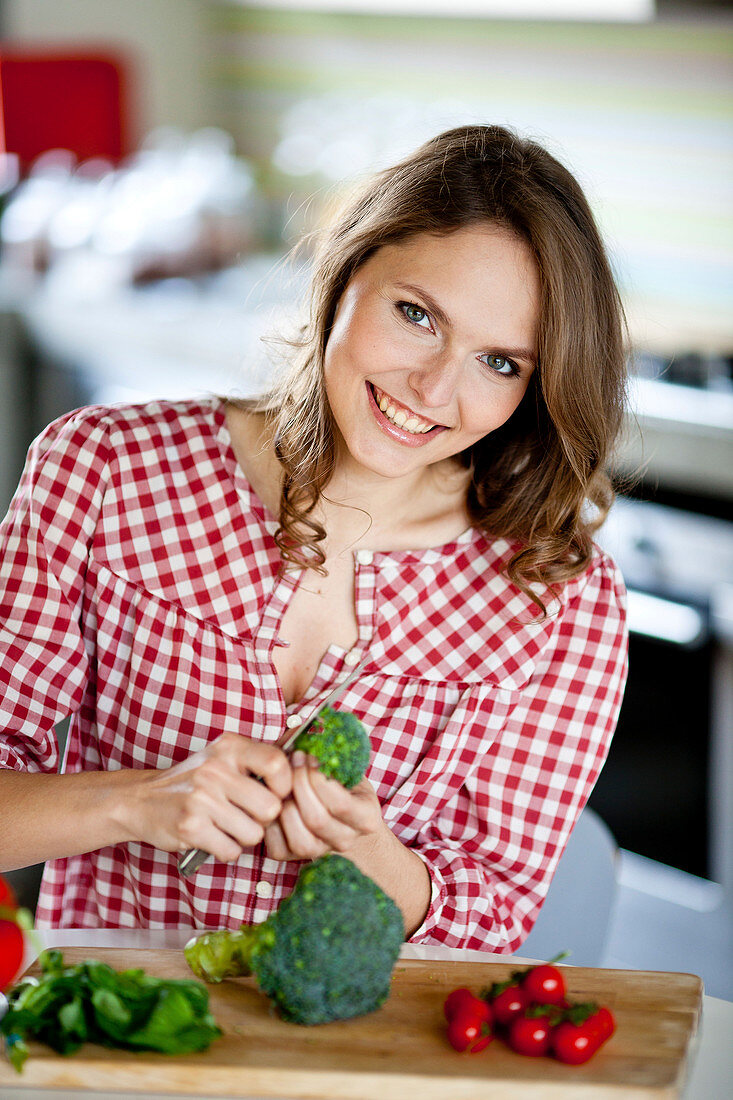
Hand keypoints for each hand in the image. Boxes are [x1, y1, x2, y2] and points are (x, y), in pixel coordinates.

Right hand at [123, 733, 291, 861]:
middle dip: (263, 820)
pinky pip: (231, 851)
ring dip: (243, 837)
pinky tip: (211, 837)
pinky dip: (225, 850)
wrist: (140, 799)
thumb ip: (256, 763)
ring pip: (253, 834)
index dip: (284, 785)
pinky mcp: (190, 827)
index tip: (274, 794)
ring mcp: (202, 798)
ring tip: (224, 826)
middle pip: (270, 808)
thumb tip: (301, 780)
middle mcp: (216, 769)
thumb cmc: (193, 781)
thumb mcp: (222, 758)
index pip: (277, 763)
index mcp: (229, 747)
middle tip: (245, 816)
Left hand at [264, 752, 383, 861]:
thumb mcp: (346, 767)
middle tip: (294, 761)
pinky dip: (271, 823)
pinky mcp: (293, 858)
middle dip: (299, 785)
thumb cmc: (340, 786)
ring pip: (299, 838)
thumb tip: (313, 726)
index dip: (318, 777)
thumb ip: (333, 752)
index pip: (340, 803)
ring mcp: (320, 852)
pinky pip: (278, 847)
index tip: (309, 755)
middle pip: (317, 819)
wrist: (340, 821)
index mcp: (365, 818)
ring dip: (286, 804)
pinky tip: (276, 800)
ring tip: (283, 781)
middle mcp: (346, 840)